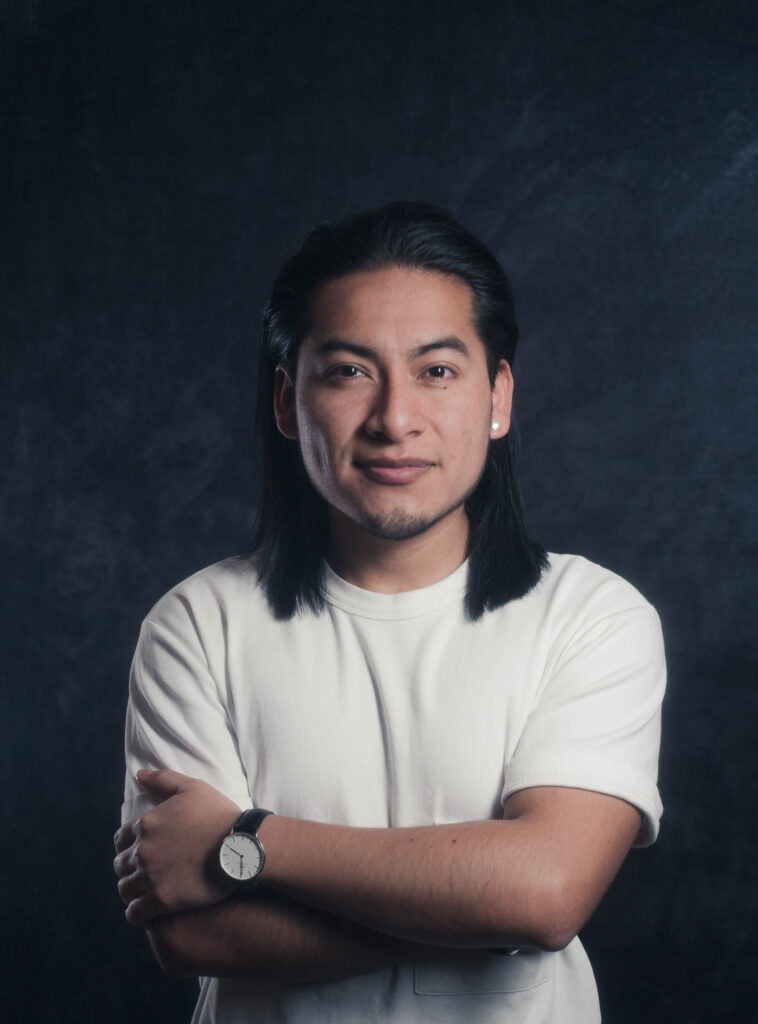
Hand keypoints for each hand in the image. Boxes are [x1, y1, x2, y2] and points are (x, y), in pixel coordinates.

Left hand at [113, 768, 241, 925]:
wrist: (241, 844)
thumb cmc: (220, 814)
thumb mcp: (192, 788)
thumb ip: (163, 779)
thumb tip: (139, 774)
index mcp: (146, 824)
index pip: (120, 839)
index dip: (129, 846)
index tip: (141, 852)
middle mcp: (142, 850)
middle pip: (120, 865)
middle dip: (129, 869)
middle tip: (145, 873)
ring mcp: (150, 876)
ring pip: (124, 889)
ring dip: (132, 891)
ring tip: (145, 893)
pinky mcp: (161, 900)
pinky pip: (134, 913)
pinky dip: (137, 913)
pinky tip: (147, 912)